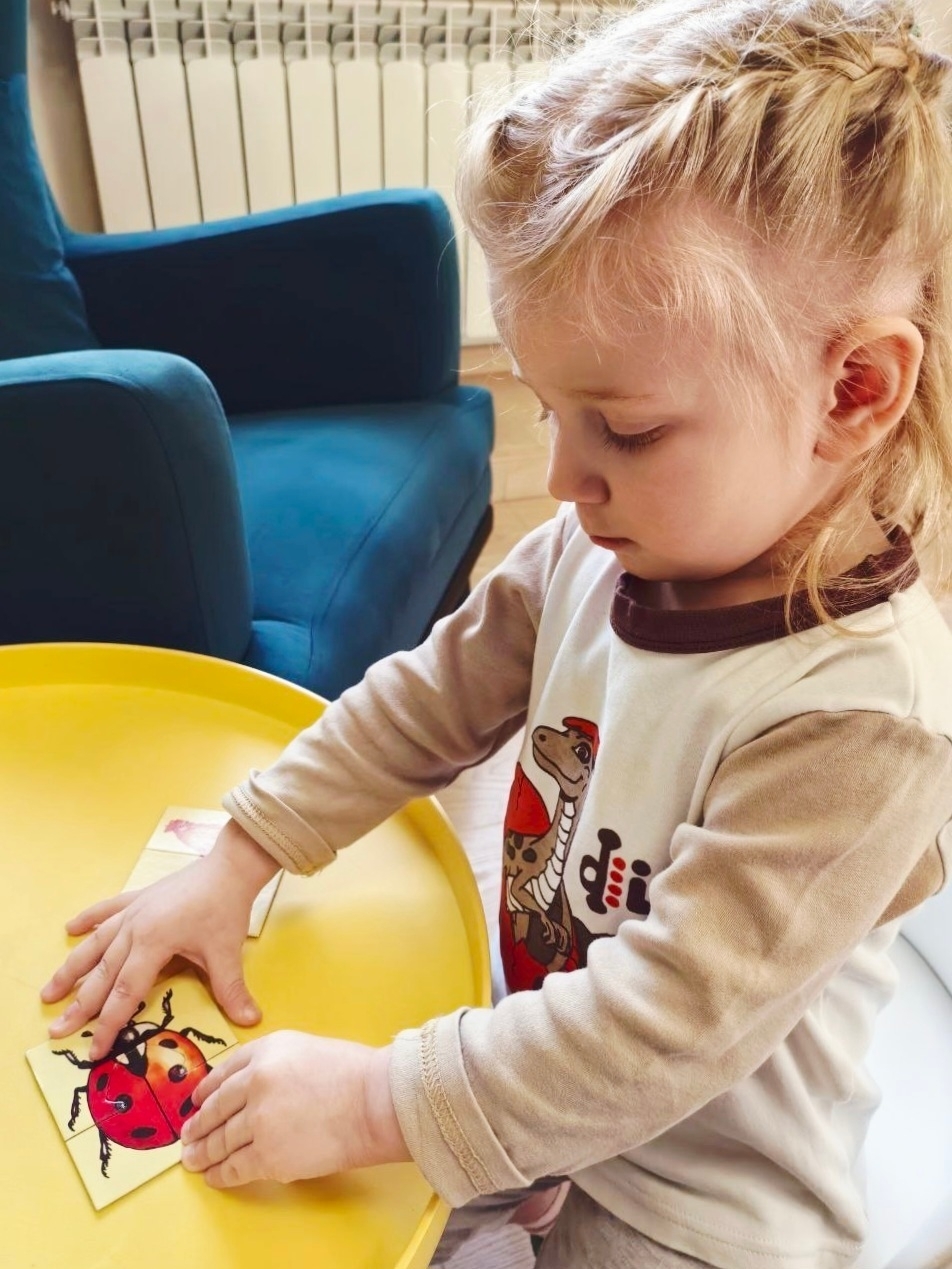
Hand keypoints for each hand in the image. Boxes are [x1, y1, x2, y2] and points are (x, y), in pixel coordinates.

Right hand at [41, 820, 279, 1058]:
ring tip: (50, 991)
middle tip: (56, 1030)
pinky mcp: (140, 897)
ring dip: (72, 969)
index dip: (109, 1025)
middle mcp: (135, 928)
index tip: (94, 1051)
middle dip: (79, 1006)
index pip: (125, 994)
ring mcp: (135, 911)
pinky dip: (89, 918)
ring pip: (96, 944)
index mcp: (153, 944)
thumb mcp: (227, 953)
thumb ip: (232, 990)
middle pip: (102, 974)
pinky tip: (70, 929)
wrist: (231, 866)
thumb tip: (251, 1021)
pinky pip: (108, 909)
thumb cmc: (226, 909)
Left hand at [180, 1034, 409, 1185]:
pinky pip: (234, 1168)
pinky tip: (214, 1176)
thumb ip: (272, 1063)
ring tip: (193, 1160)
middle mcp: (254, 1083)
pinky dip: (220, 1174)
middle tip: (186, 1136)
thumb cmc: (351, 1073)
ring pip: (221, 1141)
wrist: (373, 1102)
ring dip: (203, 1153)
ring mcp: (258, 1121)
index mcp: (264, 1052)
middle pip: (216, 1109)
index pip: (224, 1072)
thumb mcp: (304, 1049)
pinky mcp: (267, 1156)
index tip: (196, 1102)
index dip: (206, 1090)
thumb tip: (249, 1088)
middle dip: (198, 1126)